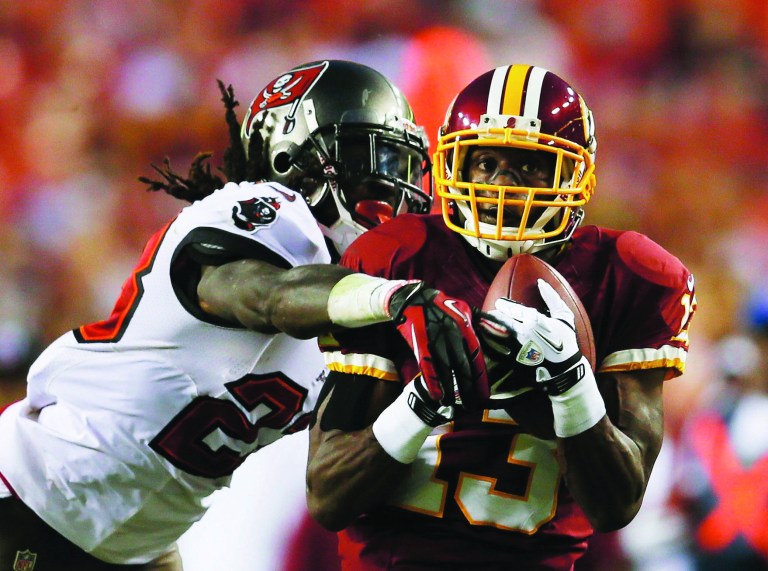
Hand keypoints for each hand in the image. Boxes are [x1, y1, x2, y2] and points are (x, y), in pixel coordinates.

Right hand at [387, 282, 487, 408]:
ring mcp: (436, 341)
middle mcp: (453, 336)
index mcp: (465, 328)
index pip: (477, 357)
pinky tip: (437, 396)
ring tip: (455, 405)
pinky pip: (428, 368)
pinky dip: (433, 383)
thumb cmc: (441, 304)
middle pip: (463, 368)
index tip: (485, 394)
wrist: (413, 297)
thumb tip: (500, 331)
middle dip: (468, 388)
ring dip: (451, 390)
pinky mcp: (420, 345)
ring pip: (446, 371)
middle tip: (473, 405)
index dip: (481, 378)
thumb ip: (480, 323)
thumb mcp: (464, 309)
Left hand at [477, 279, 583, 396]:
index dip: (504, 305)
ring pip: (499, 333)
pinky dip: (492, 342)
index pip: (514, 309)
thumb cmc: (566, 340)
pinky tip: (488, 338)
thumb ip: (552, 298)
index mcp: (534, 320)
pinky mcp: (515, 358)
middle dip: (495, 315)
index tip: (499, 304)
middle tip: (490, 313)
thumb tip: (541, 283)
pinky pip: (499, 348)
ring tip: (486, 323)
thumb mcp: (564, 316)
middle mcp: (523, 332)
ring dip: (491, 327)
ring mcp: (517, 346)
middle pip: (503, 320)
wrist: (565, 368)